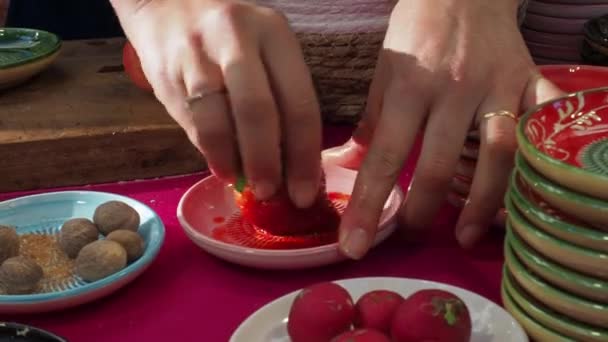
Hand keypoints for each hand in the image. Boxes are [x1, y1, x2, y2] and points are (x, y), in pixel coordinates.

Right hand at [111, 0, 322, 206]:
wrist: (168, 4)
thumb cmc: (230, 37)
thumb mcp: (264, 51)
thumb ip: (278, 99)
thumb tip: (290, 167)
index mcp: (275, 33)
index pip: (299, 102)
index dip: (304, 156)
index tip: (305, 192)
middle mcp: (237, 38)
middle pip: (258, 112)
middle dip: (267, 162)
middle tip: (270, 193)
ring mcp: (197, 53)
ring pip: (218, 120)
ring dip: (232, 162)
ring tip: (242, 182)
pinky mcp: (167, 71)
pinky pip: (192, 122)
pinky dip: (209, 151)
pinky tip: (220, 165)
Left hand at [323, 0, 564, 257]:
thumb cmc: (417, 31)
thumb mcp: (384, 71)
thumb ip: (369, 122)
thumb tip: (342, 167)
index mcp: (409, 87)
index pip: (384, 156)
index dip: (368, 207)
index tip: (355, 247)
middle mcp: (453, 90)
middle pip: (438, 166)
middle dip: (423, 213)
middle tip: (412, 236)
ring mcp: (498, 86)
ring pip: (498, 156)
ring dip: (482, 204)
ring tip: (468, 234)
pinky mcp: (531, 81)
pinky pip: (543, 125)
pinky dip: (540, 159)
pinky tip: (527, 192)